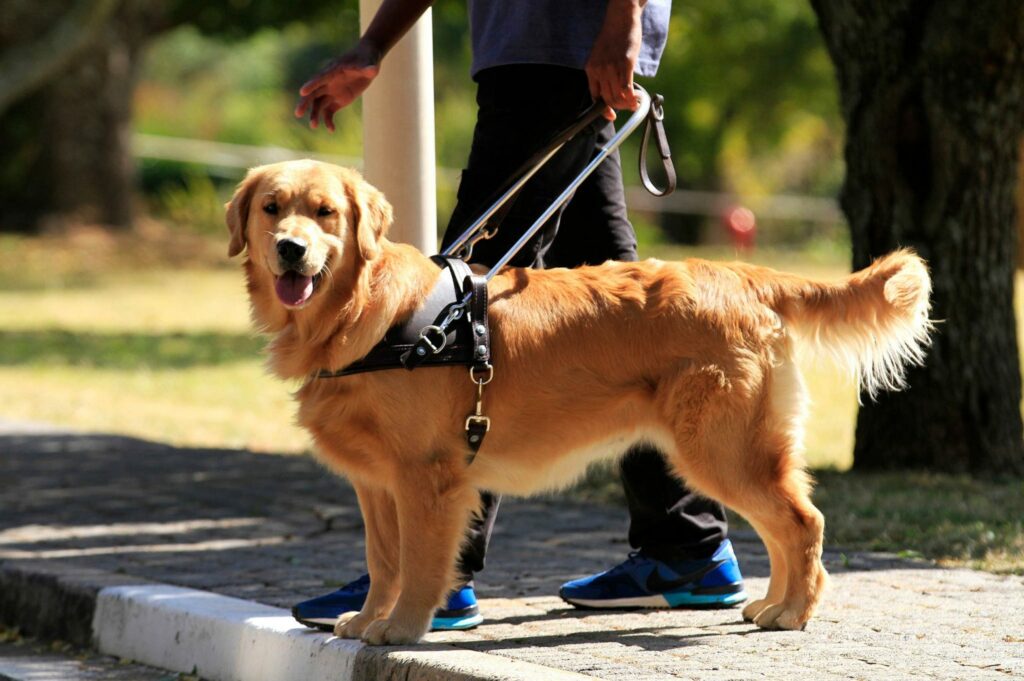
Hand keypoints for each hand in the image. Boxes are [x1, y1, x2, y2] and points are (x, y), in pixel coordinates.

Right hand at [295, 40, 382, 131]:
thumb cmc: (367, 58)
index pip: (320, 78)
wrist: (367, 62)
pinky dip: (329, 121)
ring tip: (314, 126)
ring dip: (315, 115)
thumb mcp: (369, 62)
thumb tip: (373, 70)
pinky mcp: (338, 101)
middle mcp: (328, 82)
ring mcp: (332, 92)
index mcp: (333, 71)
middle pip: (313, 93)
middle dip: (305, 103)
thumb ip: (368, 68)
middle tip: (298, 113)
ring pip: (319, 105)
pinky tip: (331, 130)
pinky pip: (329, 112)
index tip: (302, 92)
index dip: (312, 85)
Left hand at [584, 0, 642, 120]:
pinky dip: (632, 98)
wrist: (620, 19)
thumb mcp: (601, 57)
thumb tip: (614, 90)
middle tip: (629, 106)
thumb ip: (604, 72)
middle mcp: (599, 70)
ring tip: (634, 103)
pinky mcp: (625, 64)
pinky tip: (637, 99)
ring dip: (627, 104)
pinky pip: (627, 88)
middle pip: (608, 99)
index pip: (595, 96)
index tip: (611, 116)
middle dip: (619, 107)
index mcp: (591, 69)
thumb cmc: (613, 37)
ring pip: (617, 96)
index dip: (603, 110)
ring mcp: (611, 68)